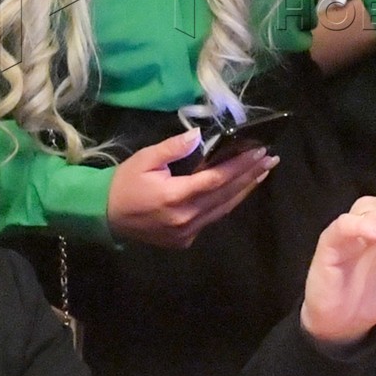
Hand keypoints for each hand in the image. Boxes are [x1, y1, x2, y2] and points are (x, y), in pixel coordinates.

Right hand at [107, 129, 276, 247]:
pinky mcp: (185, 240)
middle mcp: (186, 218)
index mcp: (175, 196)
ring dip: (244, 190)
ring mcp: (187, 232)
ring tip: (262, 172)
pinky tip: (239, 189)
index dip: (240, 165)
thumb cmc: (124, 183)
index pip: (217, 179)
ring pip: (223, 209)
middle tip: (271, 159)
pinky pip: (212, 218)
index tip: (259, 152)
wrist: (105, 217)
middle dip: (250, 175)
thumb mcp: (145, 159)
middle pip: (226, 195)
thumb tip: (199, 135)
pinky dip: (227, 202)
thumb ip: (173, 147)